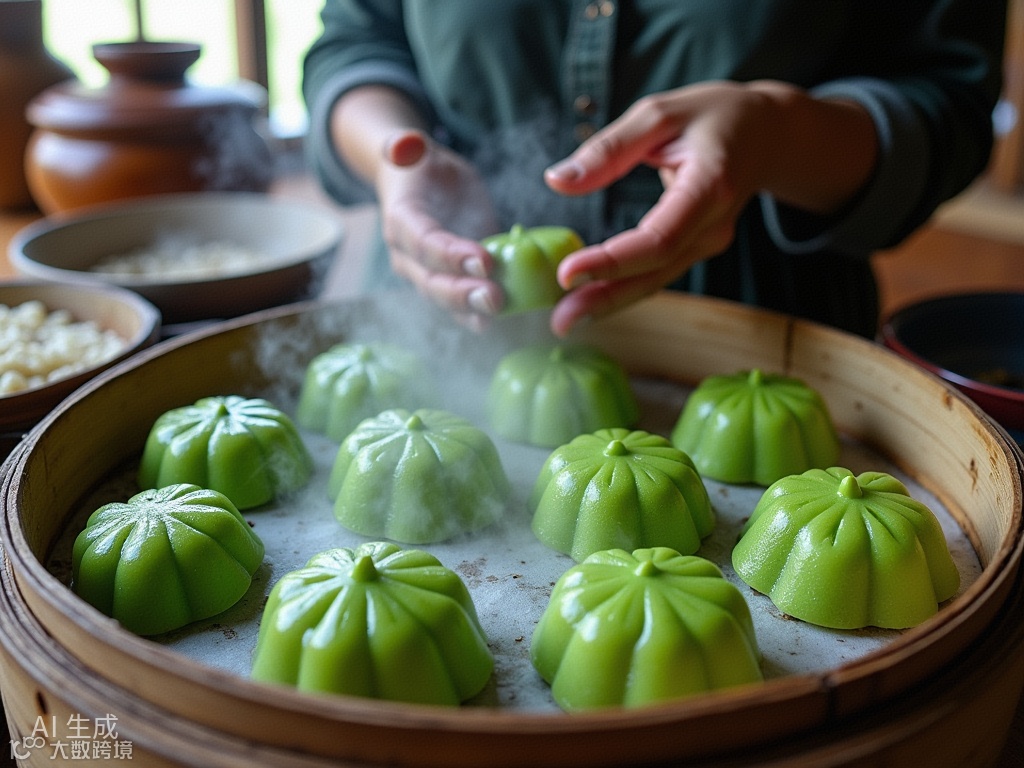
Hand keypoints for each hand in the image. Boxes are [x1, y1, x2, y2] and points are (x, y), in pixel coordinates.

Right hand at [375, 130, 504, 329]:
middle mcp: (407, 256)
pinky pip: (457, 304)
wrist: (420, 186)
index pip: (424, 242)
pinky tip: (497, 321)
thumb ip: (406, 145)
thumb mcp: (414, 149)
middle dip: (462, 292)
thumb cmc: (421, 167)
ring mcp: (425, 274)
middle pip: (431, 280)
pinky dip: (474, 315)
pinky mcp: (446, 281)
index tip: (484, 259)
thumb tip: (403, 146)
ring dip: (470, 309)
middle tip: (495, 298)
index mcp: (400, 221)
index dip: (450, 254)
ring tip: (497, 313)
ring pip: (444, 298)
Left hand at [543, 81, 875, 335]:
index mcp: (710, 186)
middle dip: (604, 298)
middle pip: (655, 271)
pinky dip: (621, 289)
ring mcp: (708, 242)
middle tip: (559, 321)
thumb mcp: (660, 114)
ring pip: (654, 280)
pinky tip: (588, 301)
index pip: (659, 238)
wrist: (768, 134)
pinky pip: (656, 273)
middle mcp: (713, 225)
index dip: (614, 260)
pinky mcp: (696, 248)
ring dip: (608, 301)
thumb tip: (557, 180)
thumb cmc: (713, 117)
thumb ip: (610, 148)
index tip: (568, 272)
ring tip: (564, 320)